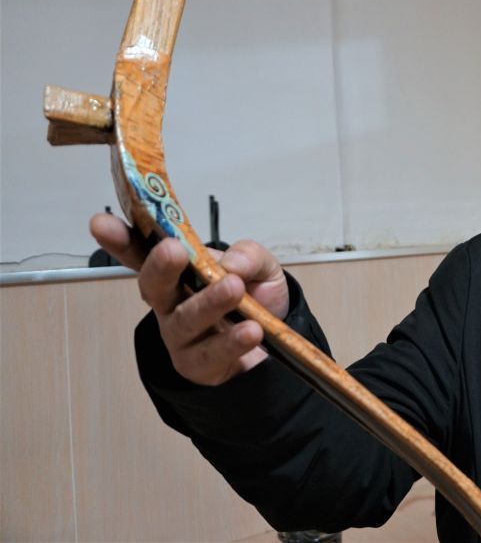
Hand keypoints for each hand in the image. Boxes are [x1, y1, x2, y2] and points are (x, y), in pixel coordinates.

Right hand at [90, 213, 288, 384]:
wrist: (273, 341)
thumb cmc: (252, 295)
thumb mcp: (259, 266)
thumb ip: (248, 257)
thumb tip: (231, 264)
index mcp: (178, 272)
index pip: (143, 253)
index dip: (120, 240)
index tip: (100, 223)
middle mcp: (170, 302)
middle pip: (155, 286)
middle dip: (160, 268)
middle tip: (172, 251)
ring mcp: (180, 335)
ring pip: (186, 320)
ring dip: (208, 303)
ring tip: (232, 287)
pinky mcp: (198, 364)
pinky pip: (212, 353)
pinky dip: (232, 341)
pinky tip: (250, 331)